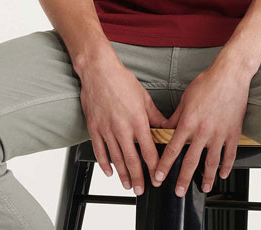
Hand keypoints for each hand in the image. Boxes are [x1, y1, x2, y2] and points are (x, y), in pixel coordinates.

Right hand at [77, 52, 169, 195]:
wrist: (98, 71)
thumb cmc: (121, 80)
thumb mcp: (144, 97)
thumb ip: (155, 117)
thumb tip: (166, 129)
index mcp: (138, 120)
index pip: (148, 150)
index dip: (154, 167)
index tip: (157, 177)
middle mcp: (122, 128)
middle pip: (132, 160)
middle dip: (138, 178)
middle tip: (141, 190)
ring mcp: (106, 129)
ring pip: (116, 158)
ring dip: (123, 175)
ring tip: (127, 185)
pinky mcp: (94, 127)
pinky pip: (99, 150)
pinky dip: (104, 164)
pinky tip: (109, 172)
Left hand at [151, 59, 251, 196]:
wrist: (230, 75)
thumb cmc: (207, 83)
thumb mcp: (185, 99)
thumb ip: (175, 117)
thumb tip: (165, 129)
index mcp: (188, 122)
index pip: (172, 149)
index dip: (164, 165)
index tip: (159, 177)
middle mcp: (203, 131)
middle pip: (191, 161)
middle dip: (183, 179)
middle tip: (178, 191)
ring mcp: (220, 133)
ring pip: (212, 162)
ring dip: (207, 178)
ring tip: (205, 188)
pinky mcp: (233, 132)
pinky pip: (230, 154)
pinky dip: (227, 166)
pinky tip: (223, 174)